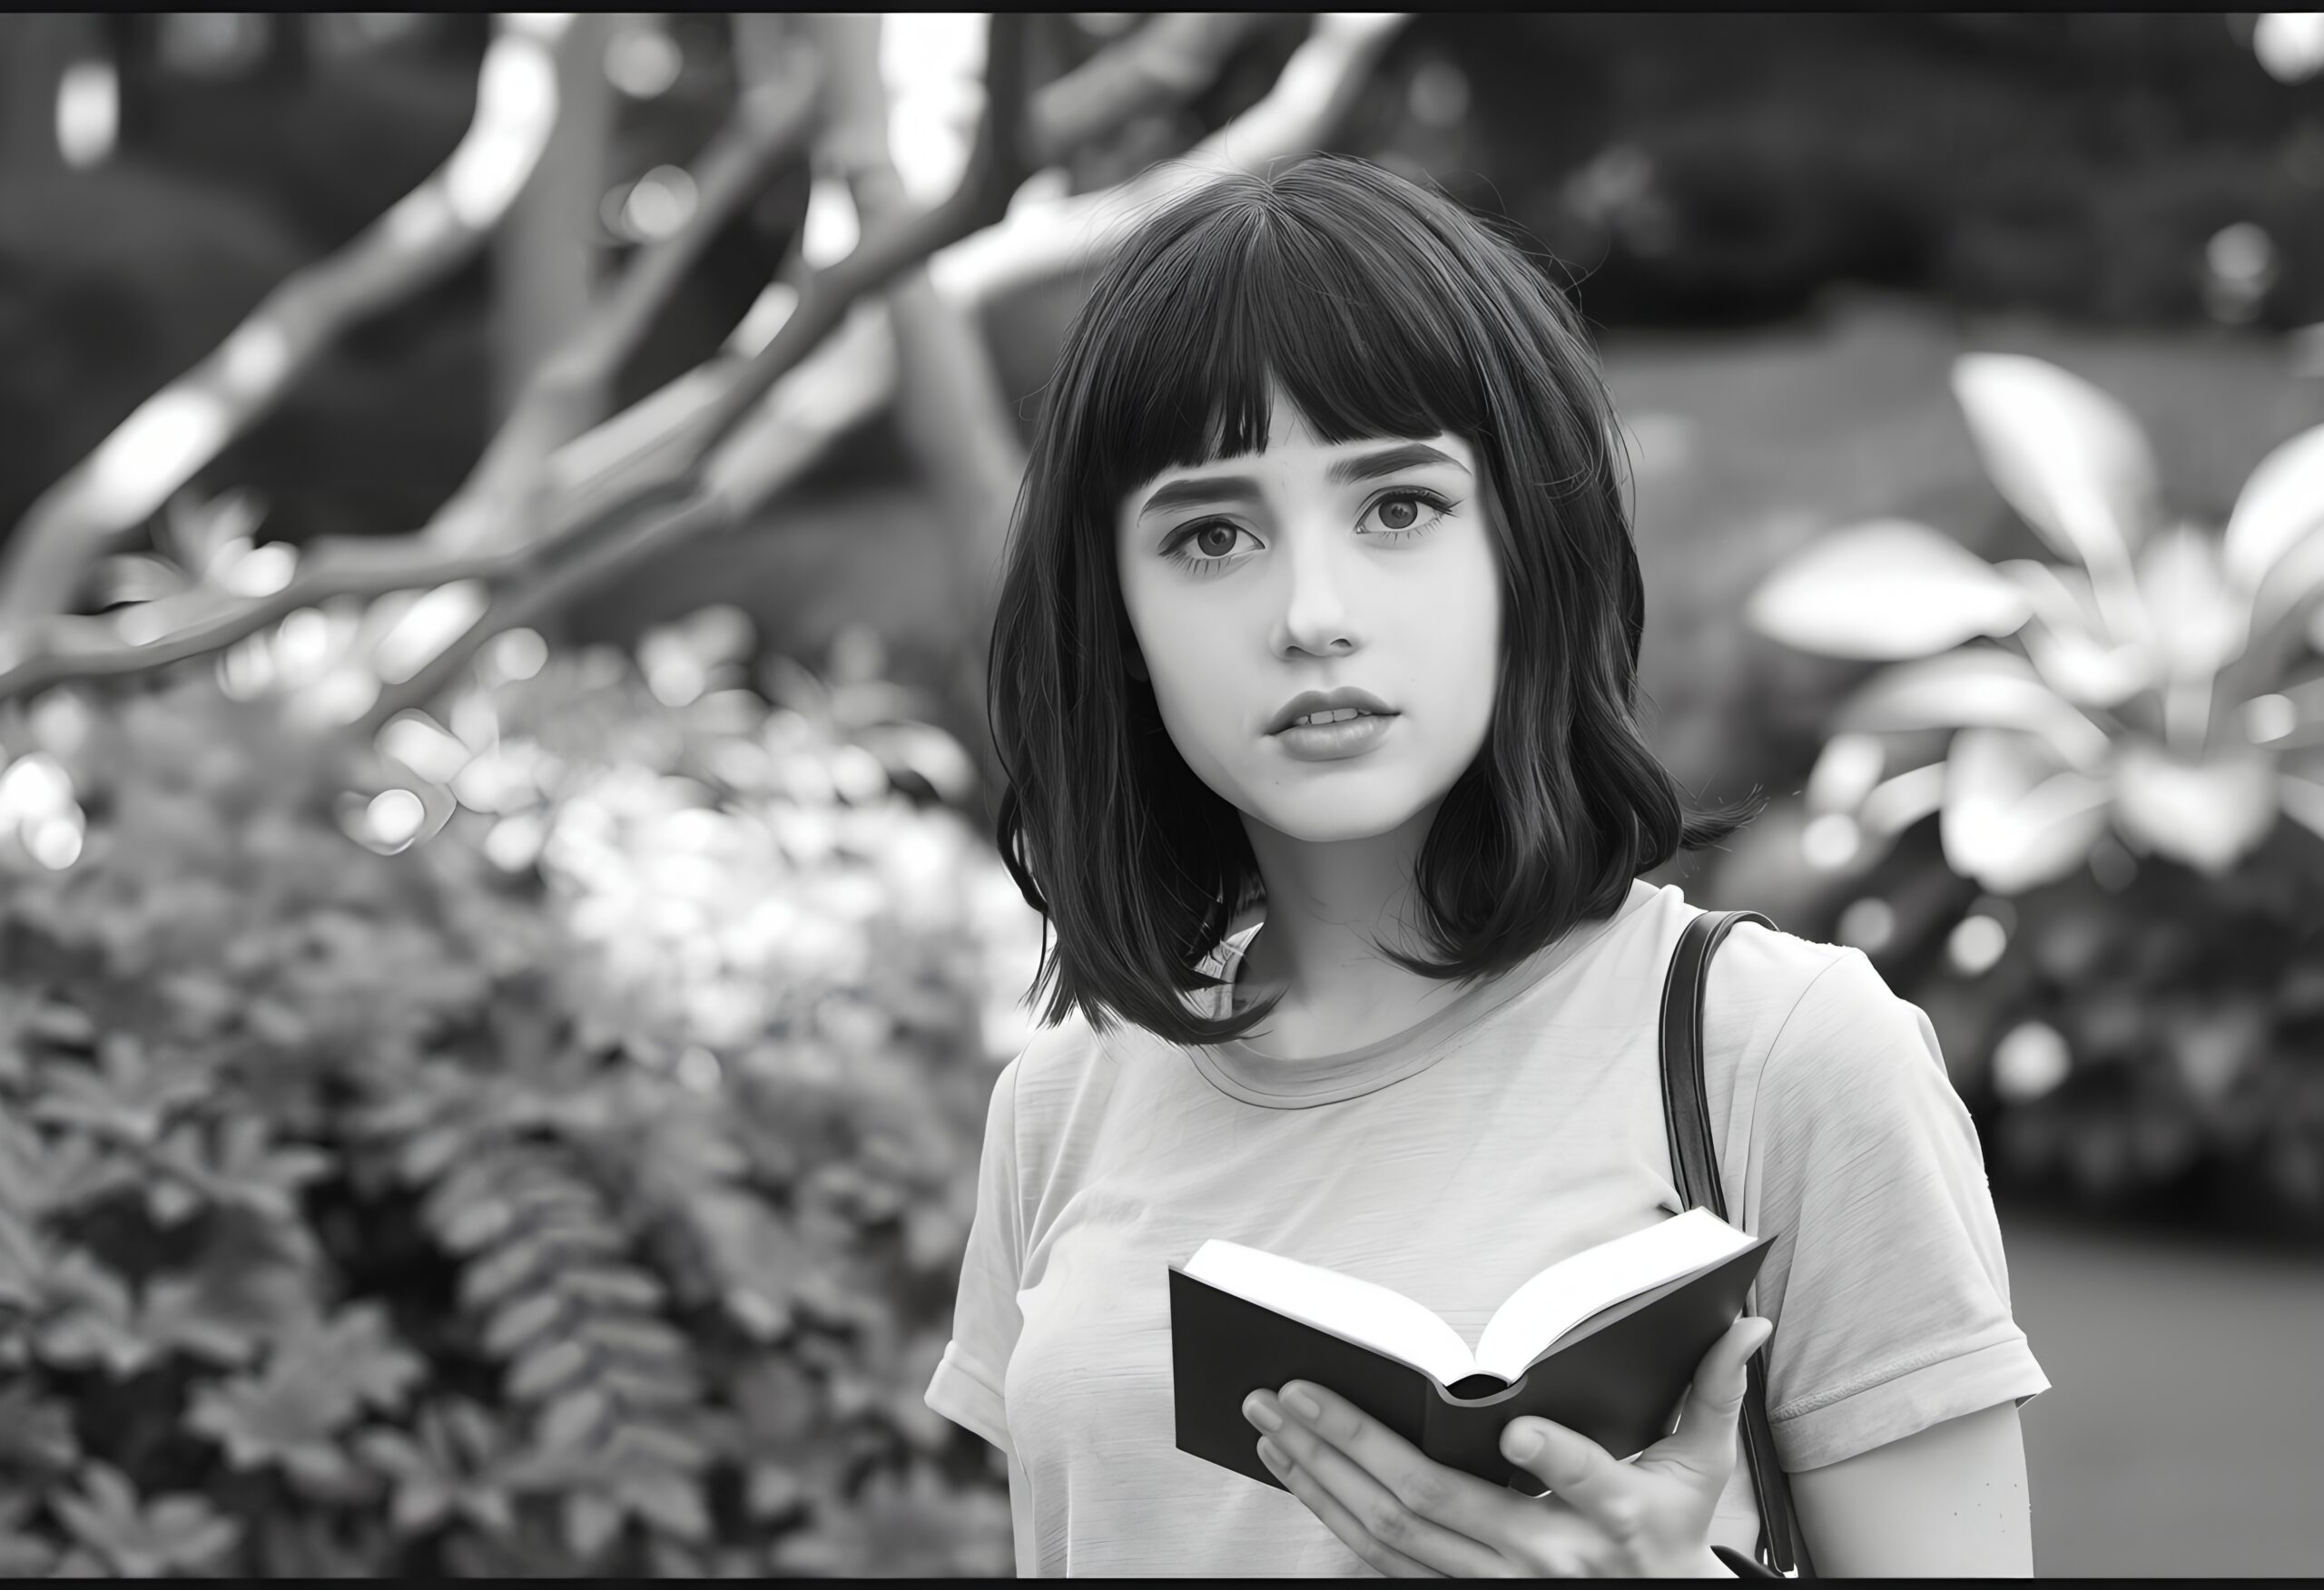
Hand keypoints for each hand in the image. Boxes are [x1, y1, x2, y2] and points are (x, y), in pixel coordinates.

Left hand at [1242, 1314, 1774, 1576]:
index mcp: (1617, 1516)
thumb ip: (1716, 1393)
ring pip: (1392, 1535)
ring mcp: (1497, 1585)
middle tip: (1292, 1388)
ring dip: (1321, 1475)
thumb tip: (1745, 1322)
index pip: (1589, 1485)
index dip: (1555, 1462)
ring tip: (1271, 1421)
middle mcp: (1549, 1559)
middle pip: (1438, 1503)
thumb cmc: (1671, 1529)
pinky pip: (1382, 1560)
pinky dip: (1329, 1514)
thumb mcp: (1706, 1467)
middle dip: (1354, 1441)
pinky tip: (1294, 1471)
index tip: (1515, 1431)